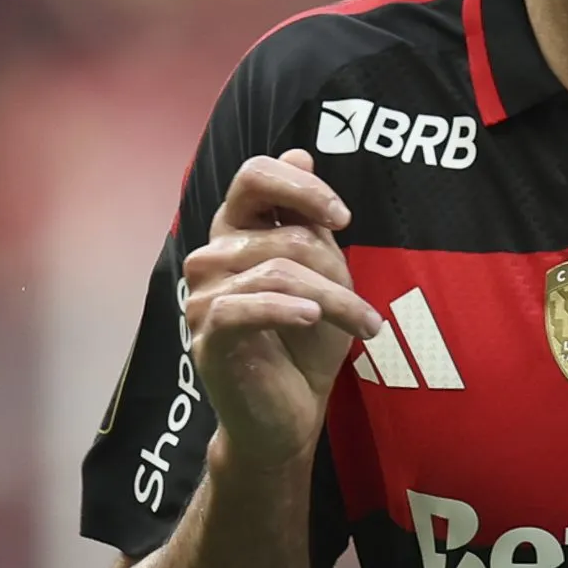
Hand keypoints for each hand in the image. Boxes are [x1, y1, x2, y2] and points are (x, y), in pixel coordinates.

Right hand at [182, 150, 382, 473]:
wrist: (289, 413)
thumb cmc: (307, 343)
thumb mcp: (322, 274)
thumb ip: (307, 219)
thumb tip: (300, 154)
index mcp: (238, 230)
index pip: (255, 174)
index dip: (301, 186)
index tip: (342, 218)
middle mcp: (212, 254)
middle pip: (283, 233)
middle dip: (334, 266)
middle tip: (363, 303)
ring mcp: (202, 295)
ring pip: (277, 272)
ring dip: (333, 300)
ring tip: (365, 325)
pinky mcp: (205, 334)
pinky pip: (243, 305)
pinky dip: (285, 309)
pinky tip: (312, 320)